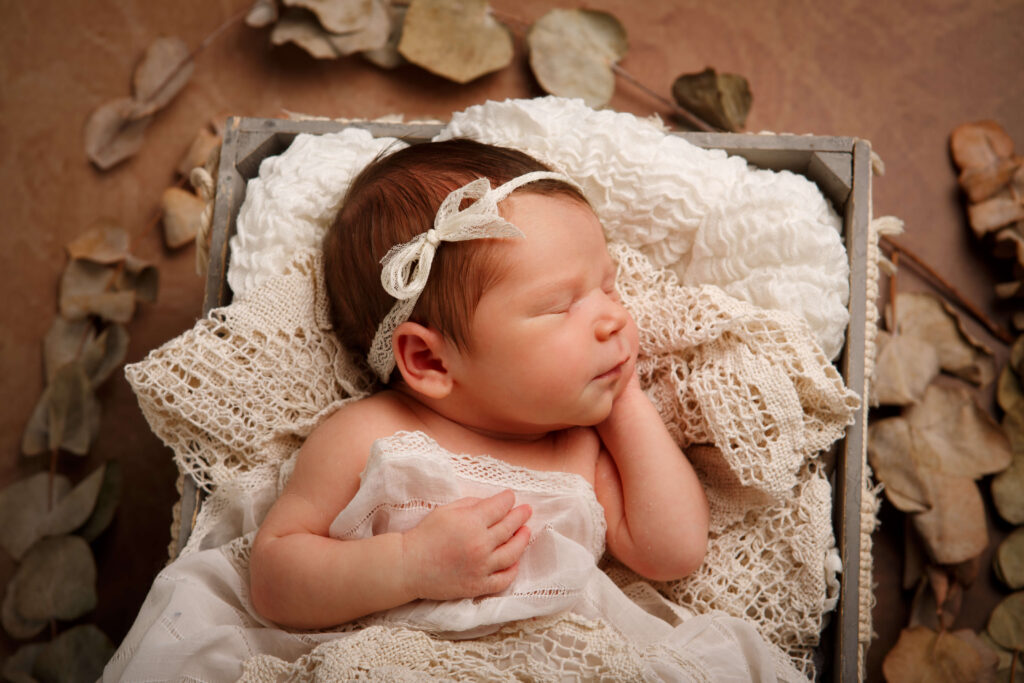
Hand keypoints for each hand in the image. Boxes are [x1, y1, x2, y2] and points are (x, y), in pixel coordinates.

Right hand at [400, 490, 531, 600]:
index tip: (511, 497)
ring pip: (513, 553)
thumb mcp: (446, 510)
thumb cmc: (425, 535)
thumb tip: (492, 504)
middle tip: (526, 510)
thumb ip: (471, 504)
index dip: (508, 499)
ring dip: (522, 540)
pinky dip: (512, 570)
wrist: (409, 566)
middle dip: (520, 516)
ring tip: (526, 531)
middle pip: (510, 527)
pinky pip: (504, 579)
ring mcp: (481, 567)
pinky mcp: (478, 585)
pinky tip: (514, 561)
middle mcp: (480, 545)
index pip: (500, 507)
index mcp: (471, 522)